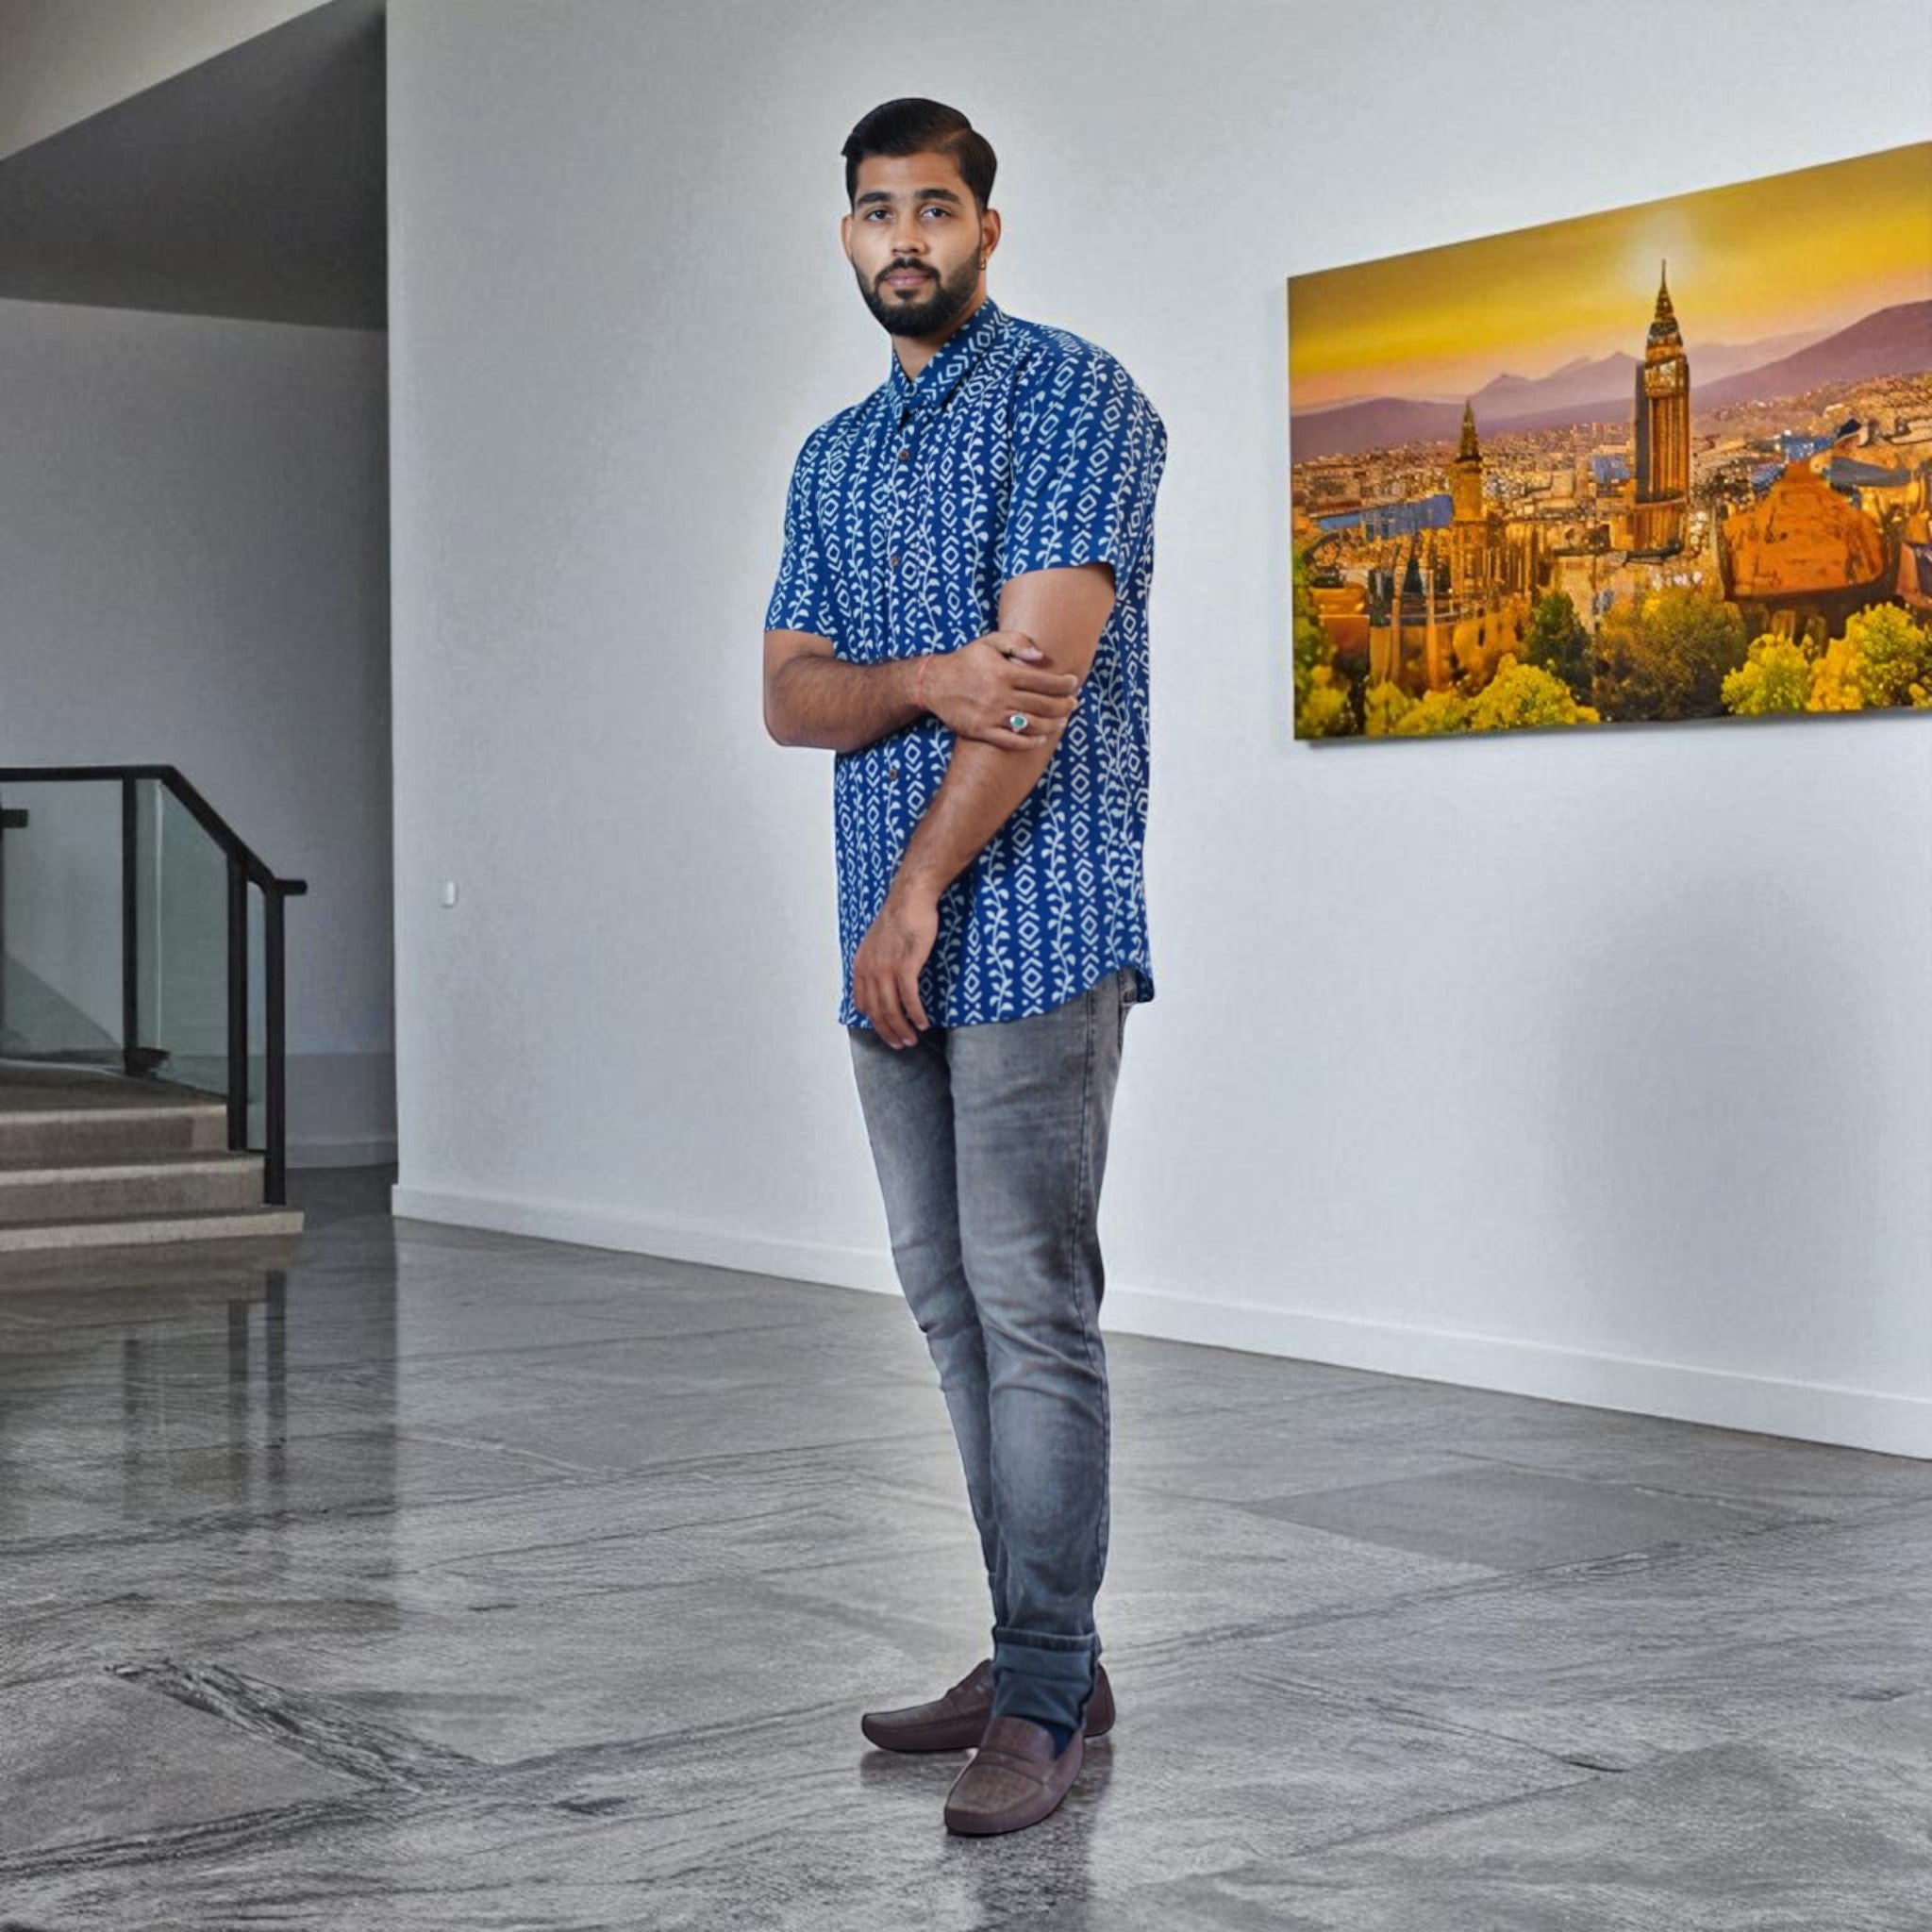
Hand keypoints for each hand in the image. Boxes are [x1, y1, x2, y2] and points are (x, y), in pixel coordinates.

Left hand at [853, 887, 938, 1047]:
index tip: (886, 1031)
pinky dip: (915, 1014)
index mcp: (861, 966)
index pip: (863, 1003)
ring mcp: (886, 969)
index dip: (873, 1022)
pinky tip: (922, 1023)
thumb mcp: (877, 942)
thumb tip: (881, 979)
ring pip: (892, 1009)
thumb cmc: (898, 918)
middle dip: (888, 1032)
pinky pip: (909, 998)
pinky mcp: (905, 967)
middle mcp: (870, 970)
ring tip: (912, 1040)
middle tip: (900, 1045)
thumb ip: (875, 962)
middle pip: (877, 1012)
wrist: (909, 900)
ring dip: (902, 1029)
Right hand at [923, 632, 1081, 750]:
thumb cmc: (966, 661)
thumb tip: (1040, 655)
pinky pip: (1011, 741)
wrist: (934, 683)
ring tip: (1062, 722)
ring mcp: (991, 715)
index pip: (1044, 681)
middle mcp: (999, 695)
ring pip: (1031, 725)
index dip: (1063, 684)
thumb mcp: (989, 642)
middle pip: (1042, 704)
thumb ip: (1016, 642)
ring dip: (1051, 725)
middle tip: (1073, 704)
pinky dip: (1029, 742)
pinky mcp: (982, 731)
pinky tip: (1041, 739)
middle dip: (1063, 705)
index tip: (1074, 683)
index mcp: (1004, 673)